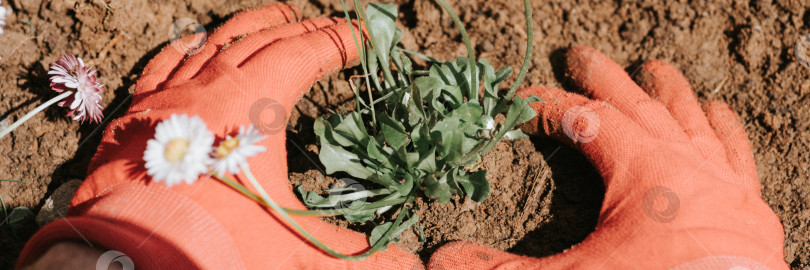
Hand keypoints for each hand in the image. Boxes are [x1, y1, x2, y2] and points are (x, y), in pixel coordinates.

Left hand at [18, 3, 420, 268]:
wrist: (129, 261)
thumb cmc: (216, 247)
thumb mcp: (297, 252)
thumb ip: (356, 254)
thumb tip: (407, 265)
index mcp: (255, 106)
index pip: (306, 53)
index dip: (339, 41)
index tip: (363, 38)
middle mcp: (211, 88)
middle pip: (265, 39)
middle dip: (304, 29)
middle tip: (330, 29)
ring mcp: (169, 98)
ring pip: (216, 41)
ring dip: (253, 27)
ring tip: (278, 18)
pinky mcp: (135, 117)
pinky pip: (165, 63)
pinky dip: (189, 46)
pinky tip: (199, 41)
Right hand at [428, 46, 787, 268]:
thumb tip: (442, 261)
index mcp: (642, 169)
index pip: (586, 120)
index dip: (549, 105)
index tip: (522, 101)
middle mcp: (686, 164)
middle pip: (638, 105)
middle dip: (605, 79)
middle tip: (581, 55)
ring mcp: (723, 184)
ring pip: (691, 120)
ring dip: (668, 93)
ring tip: (656, 71)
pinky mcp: (748, 208)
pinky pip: (736, 153)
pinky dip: (725, 130)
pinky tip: (718, 114)